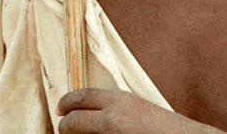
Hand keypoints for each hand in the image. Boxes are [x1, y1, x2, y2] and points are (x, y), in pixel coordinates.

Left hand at [57, 88, 225, 133]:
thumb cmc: (165, 127)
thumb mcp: (139, 109)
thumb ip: (116, 109)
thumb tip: (93, 114)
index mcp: (119, 100)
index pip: (82, 96)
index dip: (67, 102)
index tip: (61, 108)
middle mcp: (113, 117)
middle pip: (73, 121)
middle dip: (65, 126)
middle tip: (63, 128)